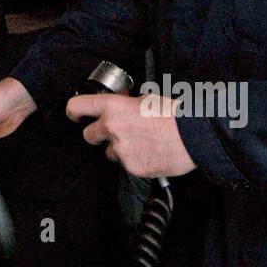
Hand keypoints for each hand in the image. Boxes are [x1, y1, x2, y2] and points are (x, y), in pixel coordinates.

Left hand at [65, 92, 196, 177]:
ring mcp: (120, 151)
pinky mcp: (132, 168)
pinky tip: (151, 153)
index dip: (73, 111)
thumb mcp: (145, 98)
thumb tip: (120, 107)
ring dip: (119, 149)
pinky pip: (127, 165)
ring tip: (141, 143)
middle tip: (113, 132)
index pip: (78, 107)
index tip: (74, 116)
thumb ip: (126, 104)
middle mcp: (111, 129)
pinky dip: (135, 160)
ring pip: (109, 153)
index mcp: (112, 107)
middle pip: (88, 135)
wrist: (192, 136)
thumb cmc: (172, 114)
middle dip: (98, 134)